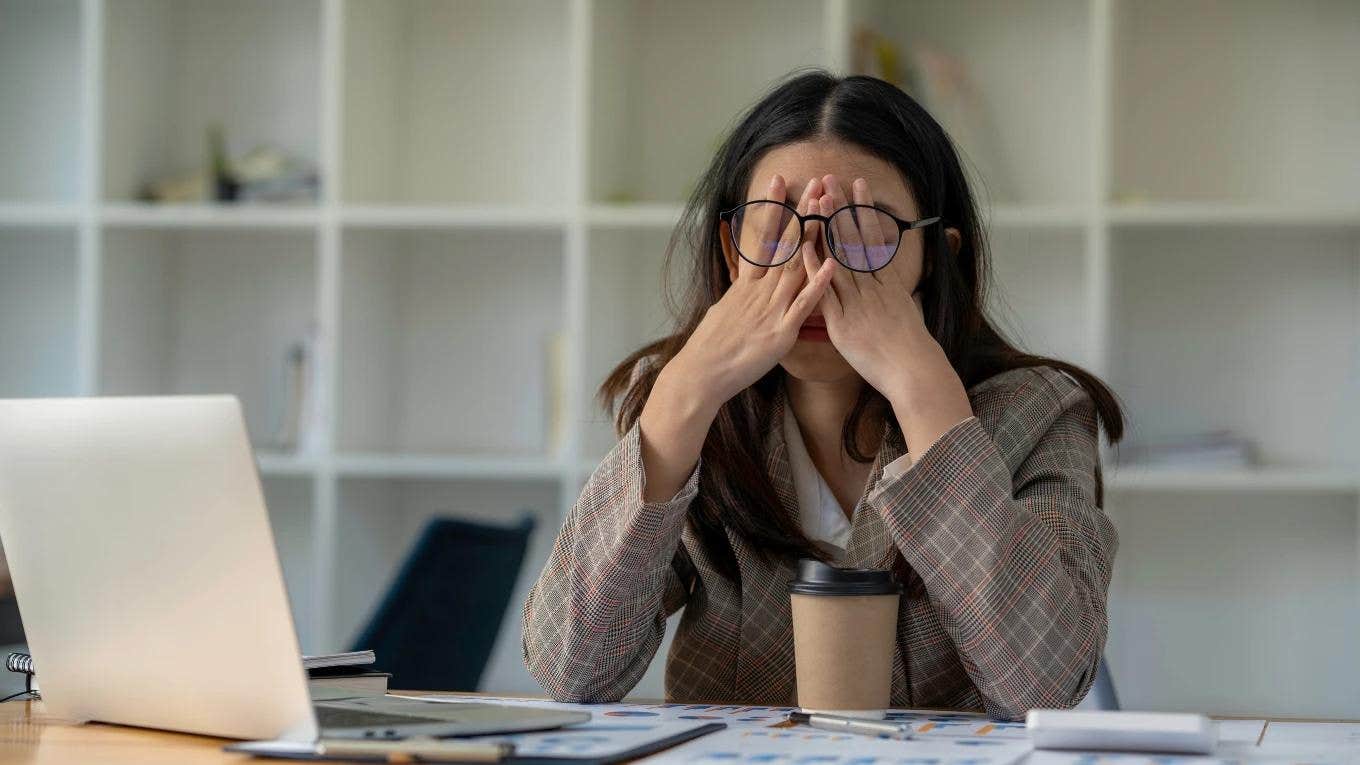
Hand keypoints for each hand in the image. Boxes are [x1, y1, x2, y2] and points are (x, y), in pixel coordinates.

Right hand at [669, 174, 835, 408]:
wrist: (701, 374)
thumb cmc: (711, 348)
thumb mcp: (724, 311)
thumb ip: (740, 295)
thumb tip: (743, 284)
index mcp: (746, 285)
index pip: (761, 237)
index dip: (771, 208)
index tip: (779, 181)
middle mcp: (759, 291)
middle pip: (784, 244)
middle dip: (801, 211)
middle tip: (814, 182)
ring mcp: (771, 309)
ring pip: (796, 265)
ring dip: (814, 236)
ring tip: (828, 208)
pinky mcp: (780, 332)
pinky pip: (803, 305)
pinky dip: (818, 284)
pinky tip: (831, 264)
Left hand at [809, 174, 972, 449]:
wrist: (913, 372)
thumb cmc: (911, 349)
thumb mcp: (907, 312)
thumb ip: (894, 294)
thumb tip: (891, 282)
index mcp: (887, 282)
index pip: (872, 238)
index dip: (863, 211)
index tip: (856, 186)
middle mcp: (872, 286)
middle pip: (854, 239)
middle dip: (842, 208)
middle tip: (831, 178)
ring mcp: (856, 302)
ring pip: (839, 257)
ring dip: (827, 227)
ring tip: (817, 199)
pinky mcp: (842, 322)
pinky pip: (825, 291)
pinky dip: (815, 269)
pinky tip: (803, 248)